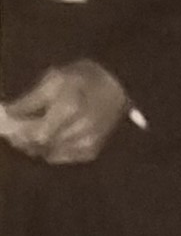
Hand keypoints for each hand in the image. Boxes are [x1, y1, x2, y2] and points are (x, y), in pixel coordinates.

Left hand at [2, 62, 130, 163]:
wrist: (115, 89)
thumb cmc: (81, 78)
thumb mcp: (53, 79)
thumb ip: (31, 99)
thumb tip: (7, 113)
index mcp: (69, 108)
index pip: (36, 132)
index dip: (18, 132)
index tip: (5, 126)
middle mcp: (80, 130)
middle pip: (42, 145)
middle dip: (23, 139)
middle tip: (12, 131)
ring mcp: (87, 144)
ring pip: (50, 154)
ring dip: (34, 146)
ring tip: (25, 135)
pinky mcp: (90, 152)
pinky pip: (62, 157)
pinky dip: (49, 150)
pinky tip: (45, 139)